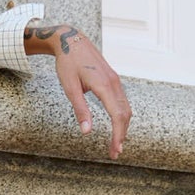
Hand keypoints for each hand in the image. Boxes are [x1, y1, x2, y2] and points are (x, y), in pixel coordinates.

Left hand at [23, 21, 131, 159]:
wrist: (72, 40)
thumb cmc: (68, 64)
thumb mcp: (70, 88)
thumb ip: (80, 110)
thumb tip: (87, 132)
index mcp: (104, 85)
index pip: (117, 116)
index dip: (117, 135)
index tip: (114, 150)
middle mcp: (114, 83)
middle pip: (125, 114)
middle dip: (121, 135)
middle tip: (115, 153)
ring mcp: (115, 80)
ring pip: (126, 108)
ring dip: (123, 127)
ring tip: (116, 143)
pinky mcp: (113, 80)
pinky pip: (122, 101)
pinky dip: (122, 116)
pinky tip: (116, 126)